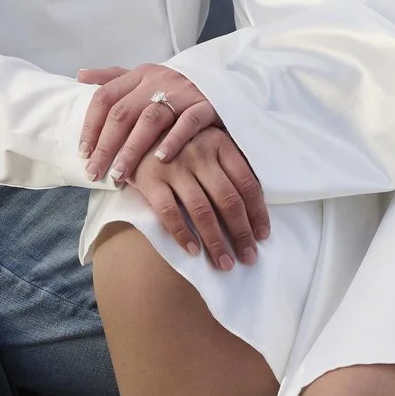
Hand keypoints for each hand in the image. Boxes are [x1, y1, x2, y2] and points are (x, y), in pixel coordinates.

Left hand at [77, 64, 220, 186]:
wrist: (223, 79)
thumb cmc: (175, 86)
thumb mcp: (145, 77)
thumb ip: (113, 77)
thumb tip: (80, 76)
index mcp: (139, 75)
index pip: (105, 97)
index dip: (91, 125)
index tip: (82, 152)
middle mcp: (158, 81)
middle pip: (123, 112)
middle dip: (105, 145)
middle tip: (94, 172)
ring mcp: (183, 92)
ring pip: (151, 120)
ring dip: (132, 149)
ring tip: (119, 174)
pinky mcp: (207, 105)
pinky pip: (188, 122)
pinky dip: (173, 140)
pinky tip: (160, 160)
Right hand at [129, 128, 270, 270]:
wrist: (132, 132)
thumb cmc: (178, 143)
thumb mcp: (206, 142)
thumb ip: (228, 165)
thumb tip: (255, 207)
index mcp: (219, 142)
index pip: (247, 182)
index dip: (257, 213)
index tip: (262, 236)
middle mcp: (199, 152)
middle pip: (228, 200)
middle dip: (241, 233)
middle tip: (248, 257)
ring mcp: (173, 166)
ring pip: (202, 210)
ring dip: (216, 241)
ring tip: (225, 263)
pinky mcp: (150, 179)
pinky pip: (169, 212)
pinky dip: (182, 234)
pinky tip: (193, 251)